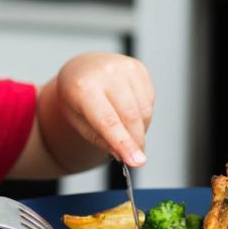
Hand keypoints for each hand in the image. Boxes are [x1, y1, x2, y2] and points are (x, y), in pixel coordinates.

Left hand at [54, 52, 154, 166]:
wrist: (82, 68)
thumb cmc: (77, 96)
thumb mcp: (78, 121)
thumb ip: (101, 139)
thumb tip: (125, 155)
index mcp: (83, 87)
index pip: (108, 121)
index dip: (124, 143)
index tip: (136, 161)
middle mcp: (105, 73)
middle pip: (130, 116)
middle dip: (136, 141)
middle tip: (136, 158)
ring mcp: (124, 67)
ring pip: (144, 110)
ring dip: (140, 129)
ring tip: (126, 131)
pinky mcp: (139, 67)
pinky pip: (149, 100)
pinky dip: (143, 114)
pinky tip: (130, 112)